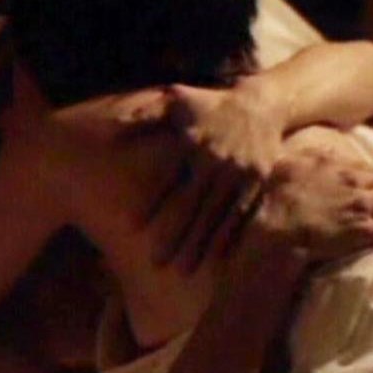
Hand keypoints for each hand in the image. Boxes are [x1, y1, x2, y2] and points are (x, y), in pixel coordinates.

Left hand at [118, 82, 285, 271]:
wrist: (260, 105)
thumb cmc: (208, 106)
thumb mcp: (177, 102)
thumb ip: (145, 116)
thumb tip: (112, 127)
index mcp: (192, 143)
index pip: (168, 180)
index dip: (152, 205)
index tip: (133, 228)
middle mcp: (215, 162)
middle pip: (192, 206)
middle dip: (174, 236)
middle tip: (156, 263)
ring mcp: (237, 175)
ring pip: (216, 216)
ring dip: (200, 246)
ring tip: (183, 271)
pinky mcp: (255, 185)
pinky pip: (241, 216)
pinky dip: (229, 238)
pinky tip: (217, 261)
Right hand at [245, 147, 372, 263]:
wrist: (272, 226)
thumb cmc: (270, 198)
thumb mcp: (280, 166)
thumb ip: (295, 158)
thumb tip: (298, 152)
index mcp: (330, 165)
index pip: (358, 166)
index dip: (371, 172)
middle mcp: (351, 182)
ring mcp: (361, 206)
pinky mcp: (365, 231)